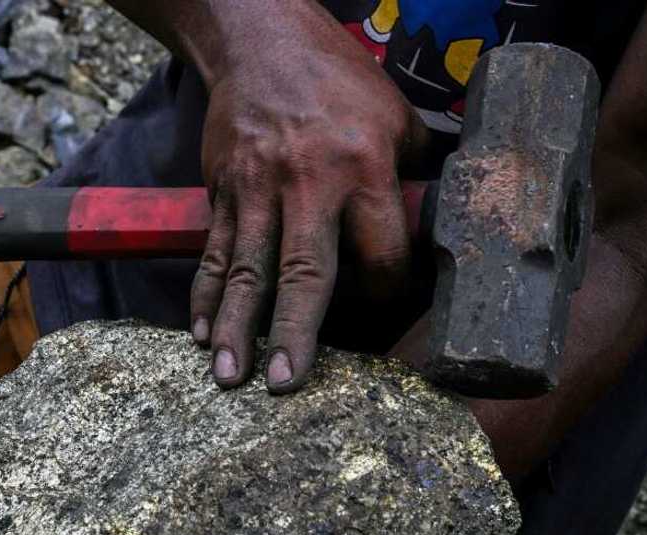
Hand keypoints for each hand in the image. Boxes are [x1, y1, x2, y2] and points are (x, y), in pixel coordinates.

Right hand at [189, 3, 426, 392]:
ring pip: (246, 269)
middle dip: (294, 331)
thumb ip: (414, 175)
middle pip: (304, 270)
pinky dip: (206, 295)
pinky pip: (214, 251)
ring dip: (237, 326)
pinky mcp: (223, 190)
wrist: (260, 40)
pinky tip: (201, 333)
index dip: (384, 292)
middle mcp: (307, 181)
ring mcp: (257, 188)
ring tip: (228, 374)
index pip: (379, 253)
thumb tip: (445, 223)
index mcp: (363, 166)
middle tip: (285, 382)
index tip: (381, 313)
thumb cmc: (337, 81)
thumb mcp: (395, 115)